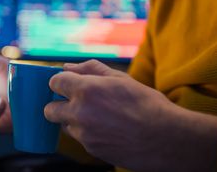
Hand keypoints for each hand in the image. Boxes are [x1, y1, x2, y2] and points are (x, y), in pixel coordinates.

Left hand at [44, 60, 216, 171]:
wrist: (166, 139)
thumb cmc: (146, 104)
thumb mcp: (120, 78)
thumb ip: (90, 69)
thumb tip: (67, 66)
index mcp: (86, 90)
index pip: (54, 82)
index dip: (61, 81)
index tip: (68, 83)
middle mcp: (80, 113)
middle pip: (49, 109)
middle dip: (58, 104)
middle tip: (75, 101)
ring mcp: (84, 134)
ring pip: (64, 125)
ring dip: (73, 120)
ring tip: (98, 116)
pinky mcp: (91, 150)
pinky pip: (80, 138)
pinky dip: (87, 133)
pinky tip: (106, 129)